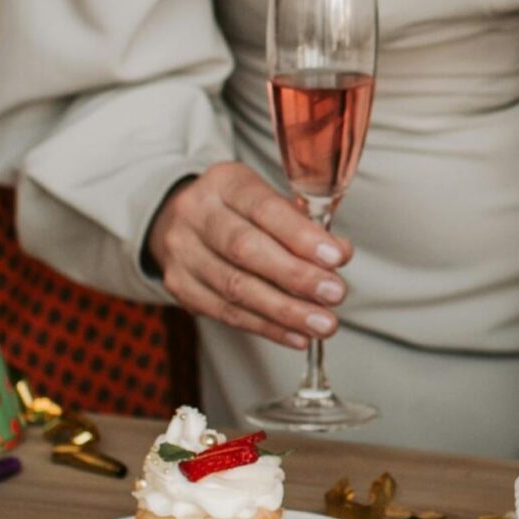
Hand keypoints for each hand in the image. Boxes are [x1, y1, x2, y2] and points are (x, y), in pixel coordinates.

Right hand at [145, 163, 345, 349]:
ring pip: (235, 287)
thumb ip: (302, 223)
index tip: (335, 258)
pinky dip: (266, 327)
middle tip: (334, 294)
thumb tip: (339, 253)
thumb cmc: (238, 210)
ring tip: (322, 323)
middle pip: (245, 250)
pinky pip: (226, 313)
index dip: (301, 235)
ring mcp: (182, 252)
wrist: (178, 222)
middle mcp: (196, 214)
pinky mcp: (179, 287)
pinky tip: (297, 335)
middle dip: (296, 276)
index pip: (264, 208)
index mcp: (224, 183)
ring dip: (285, 310)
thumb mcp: (266, 199)